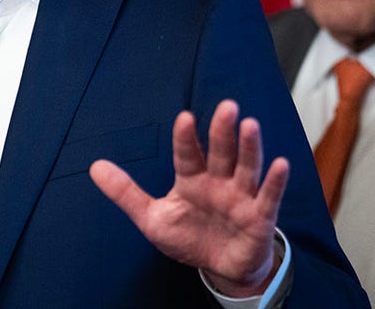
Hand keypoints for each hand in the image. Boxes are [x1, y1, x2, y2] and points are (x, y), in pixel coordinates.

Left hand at [89, 101, 289, 296]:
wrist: (220, 267)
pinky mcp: (260, 217)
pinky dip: (274, 182)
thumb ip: (126, 193)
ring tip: (250, 125)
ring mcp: (241, 197)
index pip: (187, 155)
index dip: (186, 138)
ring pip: (246, 168)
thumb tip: (94, 167)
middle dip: (222, 131)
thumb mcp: (152, 218)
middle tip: (226, 107)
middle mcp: (218, 182)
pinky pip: (268, 197)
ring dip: (249, 148)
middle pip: (220, 153)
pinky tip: (279, 164)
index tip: (184, 118)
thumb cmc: (190, 237)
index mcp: (192, 180)